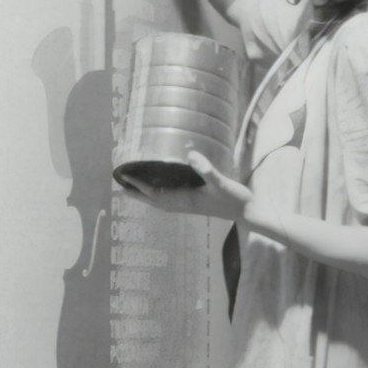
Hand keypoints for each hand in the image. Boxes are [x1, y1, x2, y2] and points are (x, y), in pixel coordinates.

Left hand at [122, 153, 253, 222]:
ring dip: (145, 196)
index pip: (155, 192)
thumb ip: (206, 169)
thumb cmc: (234, 198)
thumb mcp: (221, 182)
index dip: (138, 184)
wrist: (247, 212)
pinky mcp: (194, 205)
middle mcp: (184, 204)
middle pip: (153, 200)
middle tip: (120, 184)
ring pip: (160, 202)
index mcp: (186, 199)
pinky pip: (169, 202)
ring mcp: (189, 206)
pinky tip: (159, 192)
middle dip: (136, 193)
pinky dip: (158, 197)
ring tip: (132, 190)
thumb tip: (190, 155)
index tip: (124, 176)